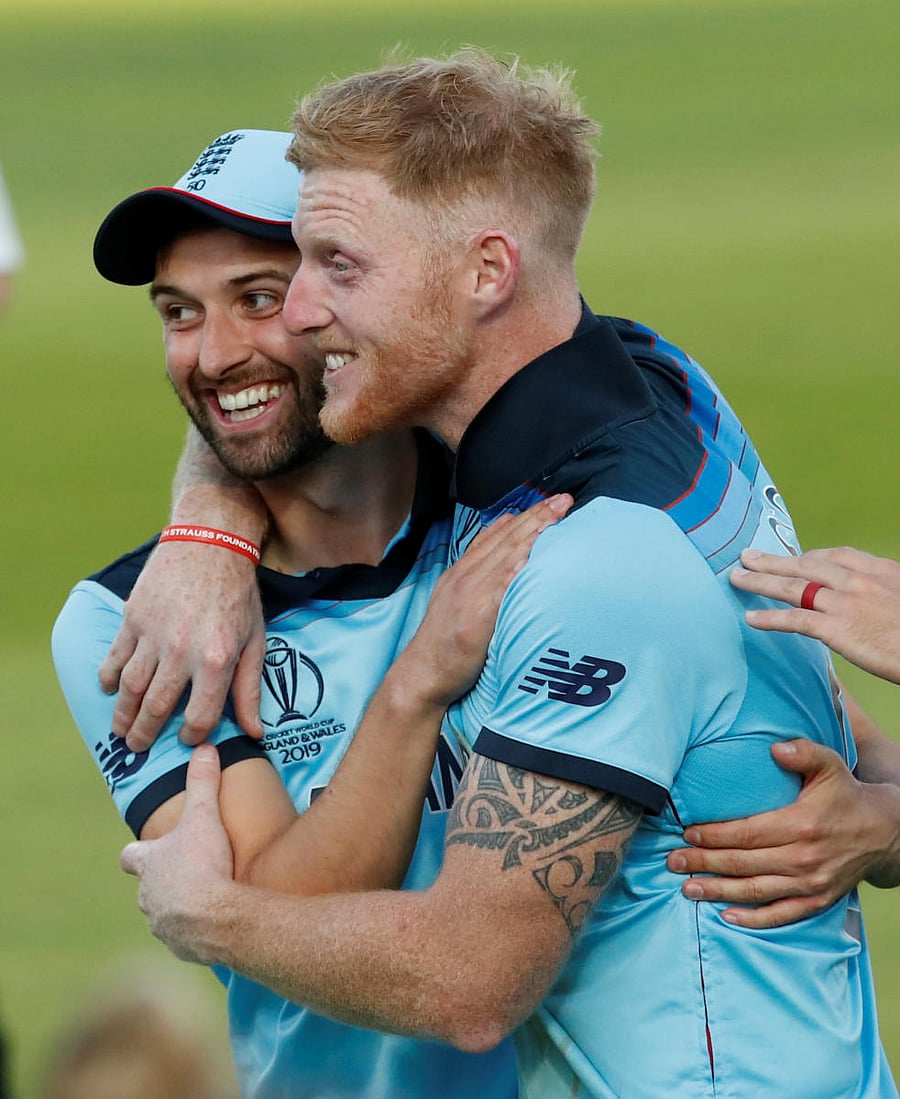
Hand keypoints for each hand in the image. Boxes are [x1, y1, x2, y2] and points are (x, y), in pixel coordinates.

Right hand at [99, 539, 265, 751]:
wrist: (210, 544)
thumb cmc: (238, 594)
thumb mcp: (255, 640)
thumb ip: (250, 689)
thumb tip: (256, 732)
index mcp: (216, 660)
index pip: (200, 716)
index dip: (192, 736)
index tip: (188, 739)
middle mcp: (182, 652)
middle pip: (156, 708)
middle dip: (146, 734)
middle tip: (138, 748)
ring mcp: (153, 635)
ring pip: (130, 688)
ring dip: (122, 715)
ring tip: (121, 730)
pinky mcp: (133, 618)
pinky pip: (114, 658)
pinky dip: (108, 678)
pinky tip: (110, 689)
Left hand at [120, 745, 235, 963]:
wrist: (215, 918)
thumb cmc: (203, 864)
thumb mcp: (203, 816)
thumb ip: (202, 782)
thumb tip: (204, 747)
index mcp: (148, 865)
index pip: (130, 857)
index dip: (138, 852)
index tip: (149, 849)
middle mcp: (147, 897)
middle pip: (148, 888)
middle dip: (164, 881)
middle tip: (189, 873)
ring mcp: (161, 925)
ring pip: (164, 914)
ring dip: (179, 907)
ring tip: (205, 899)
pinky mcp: (180, 947)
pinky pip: (184, 937)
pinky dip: (195, 930)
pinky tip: (214, 922)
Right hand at [398, 494, 572, 708]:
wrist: (423, 674)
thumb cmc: (445, 642)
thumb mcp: (456, 599)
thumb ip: (478, 574)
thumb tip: (505, 550)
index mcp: (462, 572)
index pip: (496, 535)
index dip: (524, 516)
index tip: (550, 502)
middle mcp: (465, 577)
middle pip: (506, 539)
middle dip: (536, 516)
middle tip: (563, 500)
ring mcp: (470, 595)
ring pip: (507, 555)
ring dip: (534, 532)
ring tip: (557, 516)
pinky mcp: (476, 618)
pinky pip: (502, 588)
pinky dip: (519, 569)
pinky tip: (536, 555)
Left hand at [666, 739, 899, 927]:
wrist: (885, 832)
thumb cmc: (846, 794)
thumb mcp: (829, 765)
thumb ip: (802, 752)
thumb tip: (774, 747)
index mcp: (801, 824)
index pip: (747, 833)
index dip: (714, 835)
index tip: (687, 833)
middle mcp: (803, 858)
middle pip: (743, 863)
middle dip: (704, 863)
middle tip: (673, 862)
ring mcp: (811, 884)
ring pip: (755, 892)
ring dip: (718, 891)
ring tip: (687, 889)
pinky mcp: (818, 901)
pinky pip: (781, 915)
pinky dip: (753, 919)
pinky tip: (726, 915)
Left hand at [731, 546, 899, 684]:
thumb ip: (885, 594)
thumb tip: (870, 603)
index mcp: (880, 570)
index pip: (836, 556)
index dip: (807, 556)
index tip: (791, 557)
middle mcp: (859, 580)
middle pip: (806, 565)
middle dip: (773, 561)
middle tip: (747, 556)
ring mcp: (847, 603)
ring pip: (793, 586)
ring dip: (760, 581)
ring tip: (736, 578)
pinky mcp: (839, 629)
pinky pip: (796, 620)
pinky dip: (770, 619)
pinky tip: (751, 619)